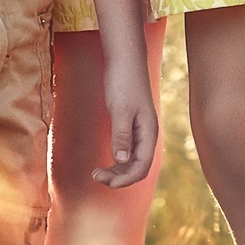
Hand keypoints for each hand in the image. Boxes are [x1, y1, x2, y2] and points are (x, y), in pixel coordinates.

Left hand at [90, 43, 159, 186]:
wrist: (125, 60)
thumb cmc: (124, 82)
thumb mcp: (121, 109)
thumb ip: (121, 135)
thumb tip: (120, 160)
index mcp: (149, 133)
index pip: (142, 166)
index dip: (126, 179)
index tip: (107, 183)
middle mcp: (146, 135)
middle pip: (136, 167)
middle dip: (118, 176)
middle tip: (95, 176)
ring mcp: (139, 131)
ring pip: (131, 160)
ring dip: (116, 170)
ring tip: (96, 172)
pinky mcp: (130, 125)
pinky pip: (126, 150)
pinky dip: (116, 160)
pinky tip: (106, 162)